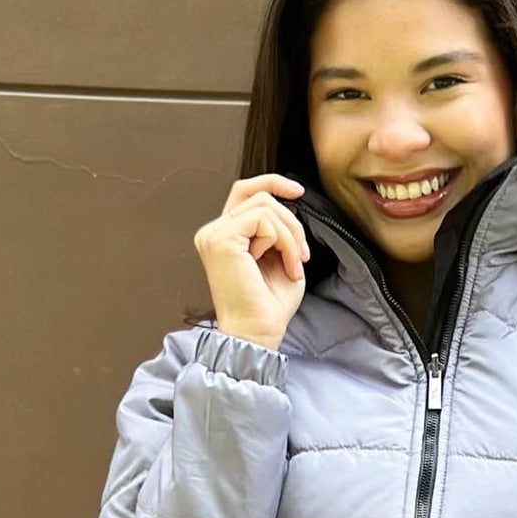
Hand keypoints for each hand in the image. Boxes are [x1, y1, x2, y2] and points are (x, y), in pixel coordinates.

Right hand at [195, 172, 309, 350]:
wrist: (257, 334)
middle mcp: (214, 232)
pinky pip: (264, 220)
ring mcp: (215, 235)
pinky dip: (283, 241)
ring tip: (293, 265)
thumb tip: (289, 204)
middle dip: (290, 220)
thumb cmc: (268, 306)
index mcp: (225, 236)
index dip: (272, 183)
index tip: (298, 192)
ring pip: (265, 206)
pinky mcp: (222, 240)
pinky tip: (284, 265)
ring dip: (290, 236)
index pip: (244, 191)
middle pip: (257, 194)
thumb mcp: (280, 258)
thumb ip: (279, 230)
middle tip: (302, 254)